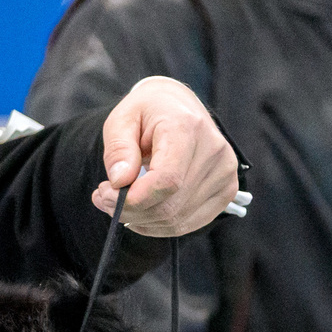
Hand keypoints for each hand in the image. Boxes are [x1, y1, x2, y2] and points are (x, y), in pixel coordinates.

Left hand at [95, 76, 242, 235]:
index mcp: (187, 127)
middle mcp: (214, 151)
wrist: (179, 106)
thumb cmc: (148, 112)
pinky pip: (188, 223)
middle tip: (104, 200)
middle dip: (130, 211)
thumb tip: (119, 182)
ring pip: (177, 219)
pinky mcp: (227, 191)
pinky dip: (159, 225)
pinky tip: (142, 212)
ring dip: (142, 220)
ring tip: (120, 202)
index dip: (134, 199)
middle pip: (171, 205)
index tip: (105, 193)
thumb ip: (118, 149)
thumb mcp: (122, 119)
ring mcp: (225, 173)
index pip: (167, 180)